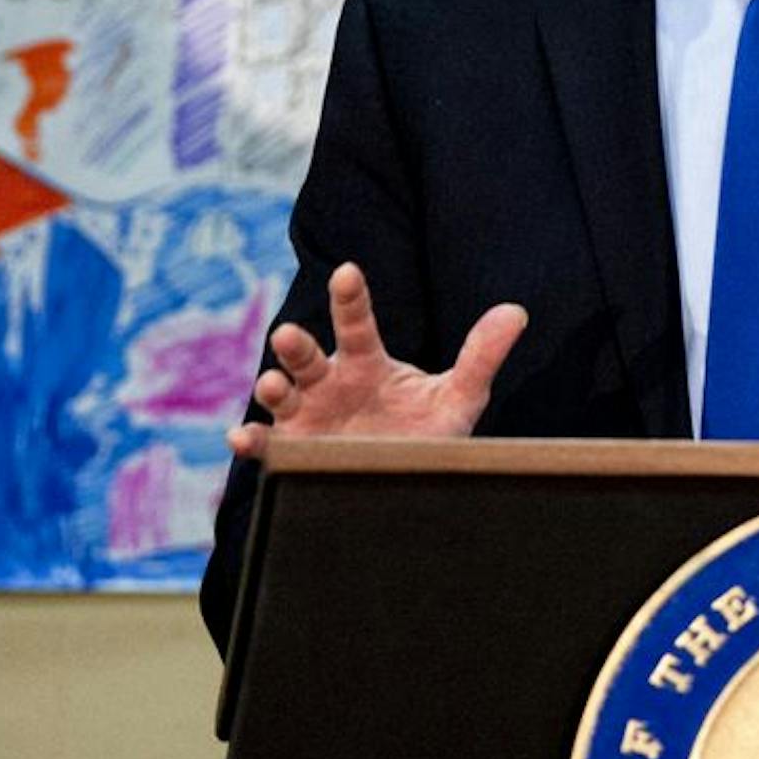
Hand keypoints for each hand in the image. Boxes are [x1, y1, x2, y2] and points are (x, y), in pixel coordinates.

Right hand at [224, 261, 527, 460]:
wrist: (405, 487)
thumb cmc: (428, 435)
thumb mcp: (459, 398)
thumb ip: (482, 356)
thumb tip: (517, 311)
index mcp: (366, 363)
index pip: (357, 324)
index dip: (350, 299)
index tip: (347, 271)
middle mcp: (330, 384)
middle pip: (307, 357)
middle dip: (296, 345)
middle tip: (288, 335)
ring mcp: (308, 418)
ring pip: (282, 395)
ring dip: (270, 387)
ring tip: (269, 385)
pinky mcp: (294, 454)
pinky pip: (267, 447)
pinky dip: (252, 443)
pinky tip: (241, 439)